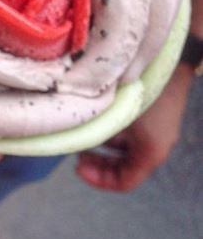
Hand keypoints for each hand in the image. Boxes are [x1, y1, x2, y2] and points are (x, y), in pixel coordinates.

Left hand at [76, 64, 193, 191]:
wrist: (168, 55)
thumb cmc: (140, 88)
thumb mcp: (112, 115)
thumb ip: (94, 134)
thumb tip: (70, 142)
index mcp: (151, 152)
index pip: (124, 182)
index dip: (98, 180)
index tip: (77, 167)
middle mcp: (156, 145)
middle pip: (124, 169)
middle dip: (98, 165)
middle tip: (78, 156)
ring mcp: (156, 132)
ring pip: (124, 152)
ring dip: (102, 149)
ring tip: (83, 136)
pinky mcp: (152, 118)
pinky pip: (129, 136)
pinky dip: (111, 135)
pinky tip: (95, 121)